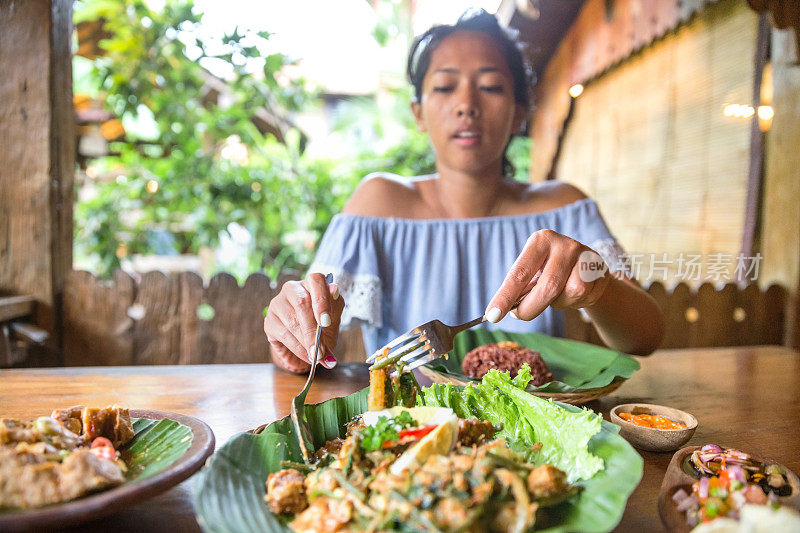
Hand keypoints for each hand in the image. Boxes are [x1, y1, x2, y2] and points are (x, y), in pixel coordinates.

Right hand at [264, 272, 344, 372]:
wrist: (307, 342)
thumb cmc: (322, 325)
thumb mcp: (333, 318)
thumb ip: (335, 308)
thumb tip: (335, 289)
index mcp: (311, 283)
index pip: (315, 280)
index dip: (321, 300)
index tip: (326, 322)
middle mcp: (292, 289)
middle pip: (302, 304)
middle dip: (313, 331)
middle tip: (321, 351)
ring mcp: (278, 303)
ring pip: (292, 321)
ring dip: (306, 342)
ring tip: (316, 356)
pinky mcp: (269, 320)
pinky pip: (284, 334)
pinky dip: (297, 348)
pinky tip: (306, 355)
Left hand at [485, 229, 610, 321]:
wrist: (584, 264)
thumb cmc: (549, 269)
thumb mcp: (532, 270)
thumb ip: (520, 287)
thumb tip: (500, 311)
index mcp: (541, 240)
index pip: (520, 273)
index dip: (505, 296)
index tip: (492, 316)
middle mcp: (564, 244)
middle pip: (547, 287)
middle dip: (530, 308)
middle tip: (520, 315)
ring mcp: (585, 256)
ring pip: (570, 294)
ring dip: (557, 303)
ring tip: (554, 296)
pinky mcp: (601, 270)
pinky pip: (585, 298)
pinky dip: (574, 303)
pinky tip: (571, 294)